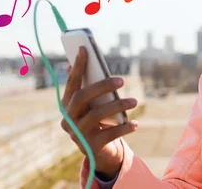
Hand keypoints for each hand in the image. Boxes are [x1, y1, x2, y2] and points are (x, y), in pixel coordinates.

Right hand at [60, 46, 138, 176]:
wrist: (99, 152)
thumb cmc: (97, 121)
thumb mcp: (92, 105)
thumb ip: (88, 87)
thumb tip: (77, 62)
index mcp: (67, 105)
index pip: (71, 82)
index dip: (78, 66)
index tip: (84, 48)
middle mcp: (68, 119)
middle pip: (82, 97)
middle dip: (102, 86)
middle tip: (122, 80)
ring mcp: (78, 134)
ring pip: (96, 115)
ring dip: (117, 106)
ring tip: (135, 101)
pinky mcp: (91, 146)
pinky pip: (109, 134)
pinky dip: (124, 127)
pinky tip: (135, 123)